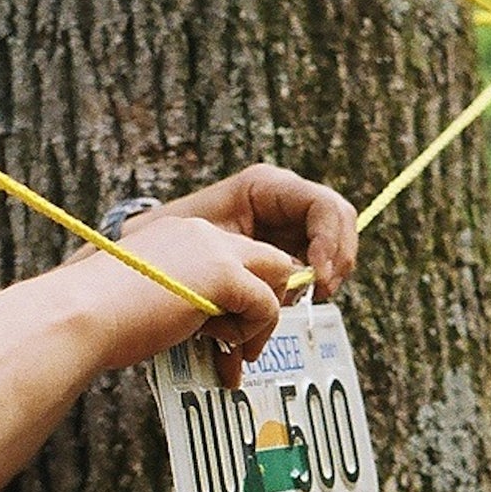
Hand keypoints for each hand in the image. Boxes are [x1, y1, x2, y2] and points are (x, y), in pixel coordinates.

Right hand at [69, 165, 359, 382]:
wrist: (80, 314)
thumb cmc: (98, 319)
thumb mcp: (149, 298)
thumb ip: (184, 300)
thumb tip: (208, 328)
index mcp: (179, 234)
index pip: (237, 254)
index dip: (243, 294)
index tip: (228, 332)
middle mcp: (201, 232)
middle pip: (268, 259)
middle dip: (265, 301)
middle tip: (244, 344)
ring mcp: (215, 250)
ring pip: (277, 276)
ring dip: (261, 320)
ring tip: (233, 353)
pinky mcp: (225, 274)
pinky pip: (267, 304)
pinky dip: (253, 332)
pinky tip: (224, 350)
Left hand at [147, 164, 359, 303]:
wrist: (151, 257)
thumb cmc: (172, 241)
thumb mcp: (208, 241)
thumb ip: (248, 257)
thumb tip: (292, 281)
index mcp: (266, 186)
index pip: (323, 206)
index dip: (330, 241)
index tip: (317, 278)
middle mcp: (284, 200)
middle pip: (339, 223)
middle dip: (337, 260)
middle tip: (322, 293)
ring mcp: (288, 224)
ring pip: (332, 247)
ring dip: (327, 276)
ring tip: (307, 301)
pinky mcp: (285, 250)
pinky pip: (313, 267)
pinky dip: (308, 287)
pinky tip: (289, 305)